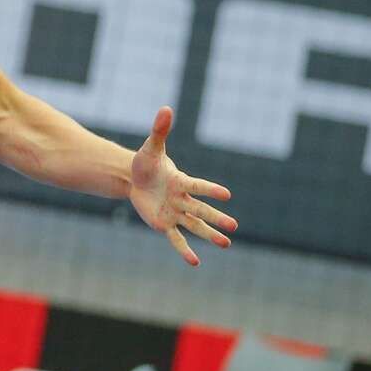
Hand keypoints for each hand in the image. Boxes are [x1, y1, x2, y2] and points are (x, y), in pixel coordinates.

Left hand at [128, 106, 236, 266]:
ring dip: (209, 235)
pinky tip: (194, 262)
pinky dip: (184, 249)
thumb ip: (160, 130)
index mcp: (181, 181)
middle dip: (217, 218)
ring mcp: (174, 213)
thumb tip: (166, 108)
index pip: (197, 186)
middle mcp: (182, 199)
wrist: (135, 179)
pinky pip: (176, 238)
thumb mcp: (151, 147)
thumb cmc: (147, 162)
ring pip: (194, 226)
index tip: (227, 194)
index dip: (210, 190)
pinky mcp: (164, 224)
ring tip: (226, 244)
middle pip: (201, 210)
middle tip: (234, 226)